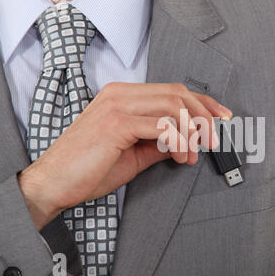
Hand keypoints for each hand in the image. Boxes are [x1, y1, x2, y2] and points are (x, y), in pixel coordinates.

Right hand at [18, 83, 231, 229]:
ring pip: (173, 106)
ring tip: (193, 155)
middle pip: (177, 93)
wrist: (53, 184)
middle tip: (215, 138)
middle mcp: (120, 94)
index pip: (172, 91)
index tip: (221, 117)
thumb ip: (160, 143)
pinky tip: (181, 157)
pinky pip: (162, 126)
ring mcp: (117, 106)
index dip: (202, 102)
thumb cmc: (88, 169)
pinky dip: (179, 142)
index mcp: (123, 97)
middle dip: (204, 116)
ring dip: (193, 132)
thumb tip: (186, 142)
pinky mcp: (117, 123)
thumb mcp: (134, 154)